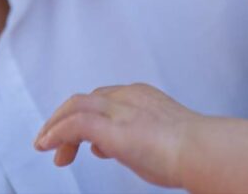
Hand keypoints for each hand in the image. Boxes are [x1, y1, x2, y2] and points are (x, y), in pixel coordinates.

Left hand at [34, 83, 199, 188]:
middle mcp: (129, 96)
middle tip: (52, 146)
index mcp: (141, 96)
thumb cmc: (190, 151)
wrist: (203, 151)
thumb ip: (130, 139)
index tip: (81, 144)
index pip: (103, 99)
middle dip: (63, 120)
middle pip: (85, 99)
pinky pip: (74, 124)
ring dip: (54, 125)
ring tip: (44, 145)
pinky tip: (48, 145)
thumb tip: (105, 147)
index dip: (85, 117)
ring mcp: (120, 110)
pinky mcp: (113, 128)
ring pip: (75, 106)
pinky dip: (57, 132)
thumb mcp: (155, 140)